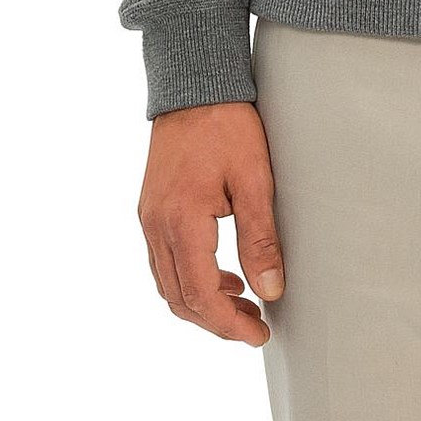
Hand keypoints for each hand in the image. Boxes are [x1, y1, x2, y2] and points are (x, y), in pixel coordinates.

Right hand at [137, 101, 283, 345]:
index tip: (260, 334)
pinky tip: (222, 274)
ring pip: (168, 283)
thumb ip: (261, 238)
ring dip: (202, 303)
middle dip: (217, 322)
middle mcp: (156, 226)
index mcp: (180, 222)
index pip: (201, 295)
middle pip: (179, 298)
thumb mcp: (254, 180)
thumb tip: (271, 289)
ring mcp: (149, 218)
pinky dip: (191, 278)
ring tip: (243, 305)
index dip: (230, 324)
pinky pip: (164, 261)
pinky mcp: (152, 209)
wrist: (195, 87)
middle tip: (255, 327)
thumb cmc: (228, 126)